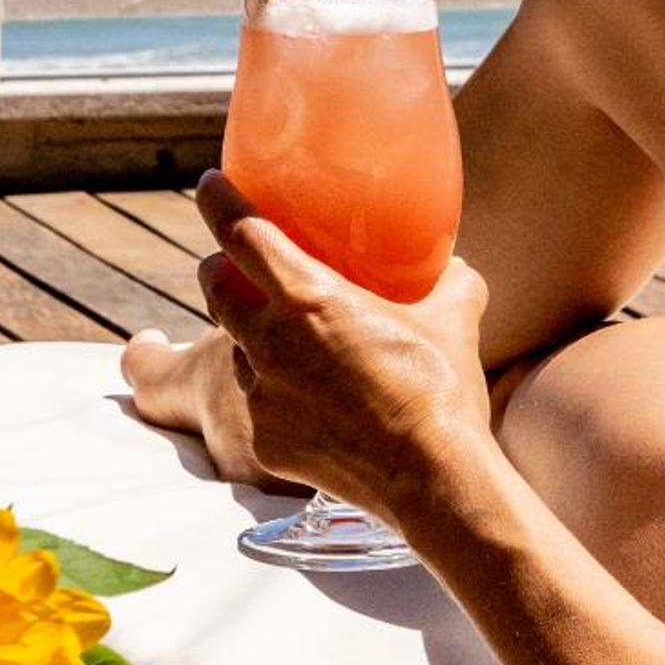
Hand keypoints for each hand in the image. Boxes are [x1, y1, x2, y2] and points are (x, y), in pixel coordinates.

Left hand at [192, 172, 492, 521]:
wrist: (431, 478)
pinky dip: (275, 394)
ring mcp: (261, 394)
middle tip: (235, 264)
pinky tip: (309, 401)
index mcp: (309, 297)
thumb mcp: (454, 317)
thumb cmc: (441, 390)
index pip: (242, 233)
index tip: (210, 186)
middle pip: (214, 287)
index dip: (219, 202)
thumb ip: (449, 281)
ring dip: (247, 336)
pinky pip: (258, 404)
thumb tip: (453, 266)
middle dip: (218, 269)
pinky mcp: (264, 439)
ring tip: (282, 340)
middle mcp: (270, 341)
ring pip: (233, 348)